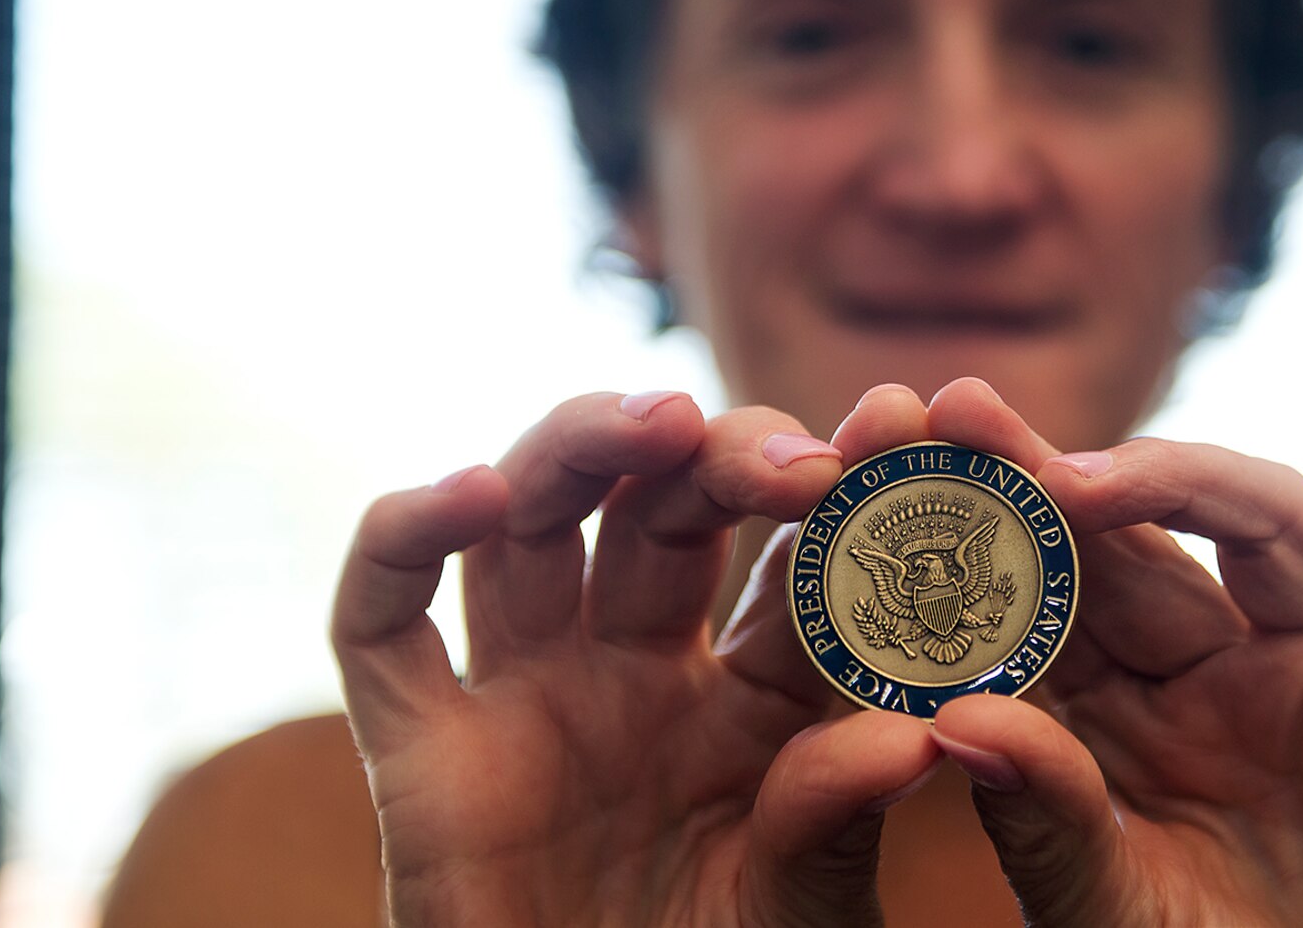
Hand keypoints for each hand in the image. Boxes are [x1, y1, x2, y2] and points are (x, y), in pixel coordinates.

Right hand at [330, 391, 940, 927]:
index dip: (841, 488)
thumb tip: (920, 733)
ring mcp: (524, 696)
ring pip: (530, 522)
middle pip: (661, 509)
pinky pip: (381, 621)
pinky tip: (469, 494)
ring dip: (583, 447)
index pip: (791, 562)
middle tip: (790, 455)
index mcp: (747, 699)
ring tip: (659, 423)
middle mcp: (633, 669)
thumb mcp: (796, 914)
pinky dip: (403, 539)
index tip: (898, 423)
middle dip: (721, 457)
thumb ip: (836, 823)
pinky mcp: (419, 749)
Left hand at [901, 378, 1302, 927]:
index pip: (1054, 591)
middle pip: (1145, 533)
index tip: (900, 463)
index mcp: (1132, 718)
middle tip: (964, 414)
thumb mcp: (1109, 917)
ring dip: (1187, 479)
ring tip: (1087, 486)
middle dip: (1057, 470)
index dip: (985, 524)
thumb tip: (955, 719)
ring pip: (1274, 517)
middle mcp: (1228, 671)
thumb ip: (1044, 825)